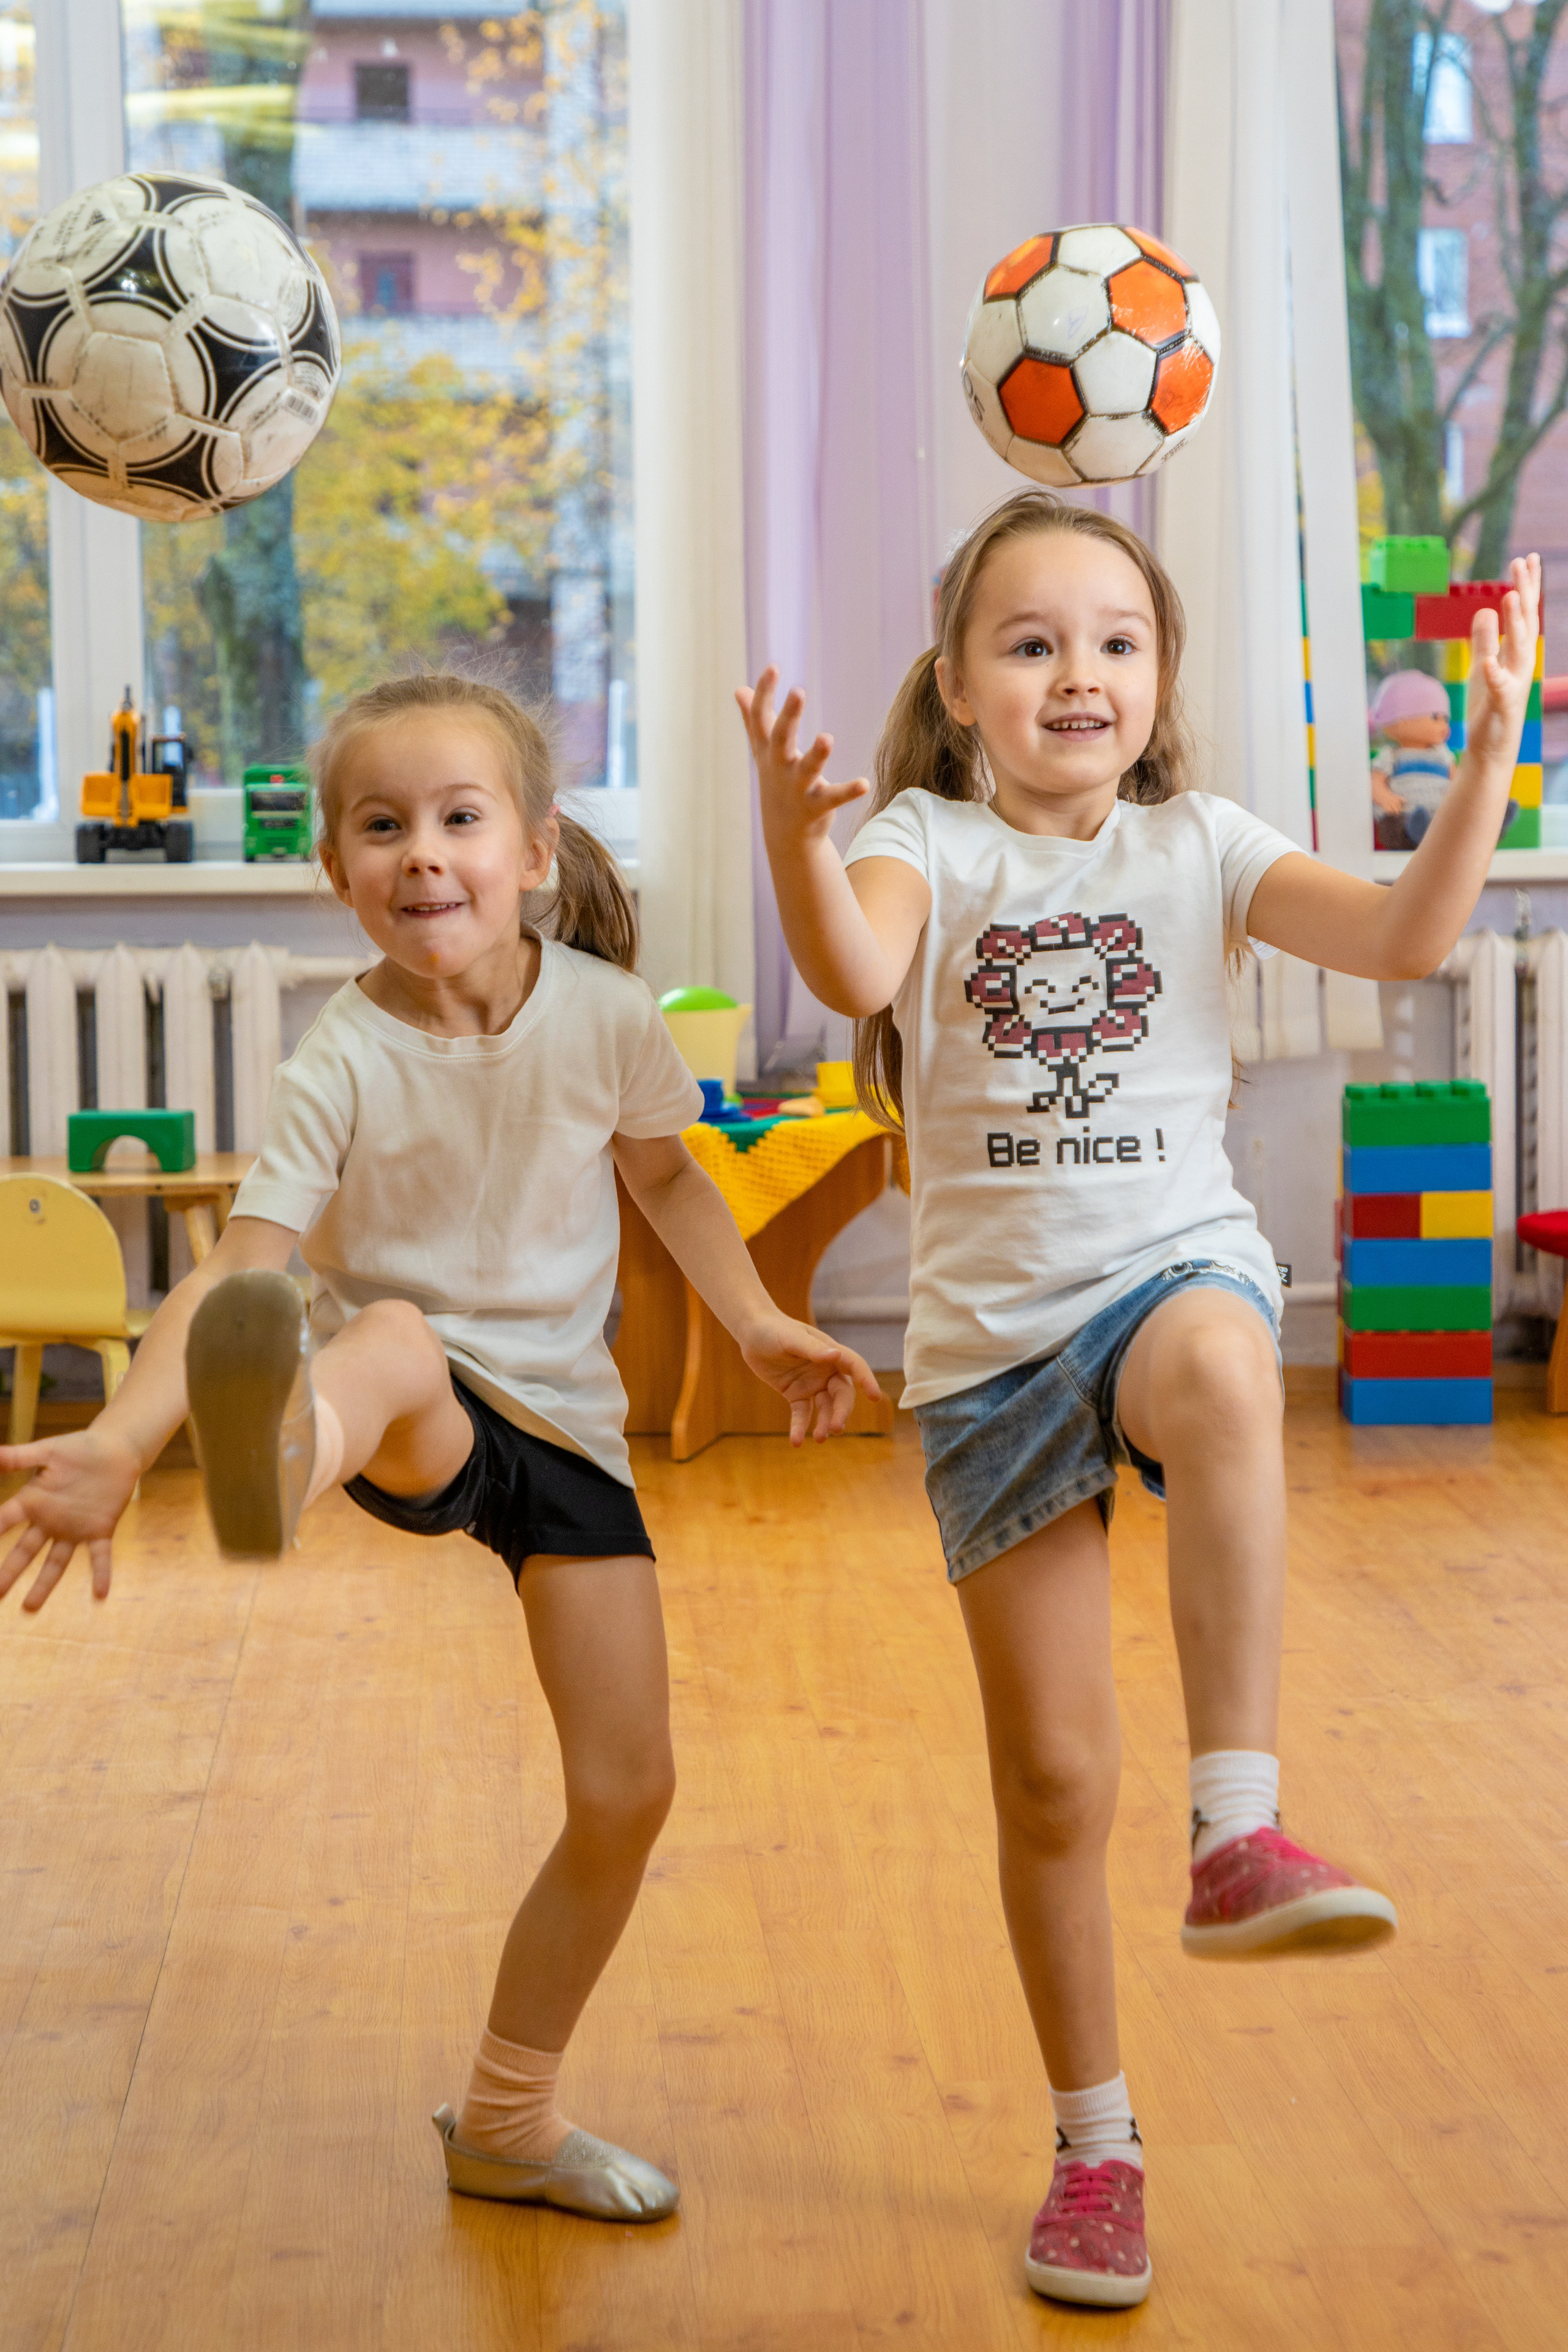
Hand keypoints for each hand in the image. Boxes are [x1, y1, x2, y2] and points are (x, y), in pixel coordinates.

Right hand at [0, 1427, 141, 1610]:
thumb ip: (18, 1457)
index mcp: (33, 1501)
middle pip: (25, 1551)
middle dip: (9, 1573)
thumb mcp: (47, 1451)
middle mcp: (50, 1521)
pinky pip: (99, 1556)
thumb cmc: (78, 1449)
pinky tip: (100, 1594)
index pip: (5, 1520)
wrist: (115, 1450)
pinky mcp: (101, 1530)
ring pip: (56, 1562)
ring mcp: (74, 1529)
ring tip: (29, 1609)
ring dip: (44, 1585)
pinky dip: (101, 1574)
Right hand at [736, 667, 869, 847]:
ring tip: (827, 738)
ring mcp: (796, 788)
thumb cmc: (776, 781)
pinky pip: (832, 798)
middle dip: (788, 716)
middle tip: (798, 691)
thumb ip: (753, 719)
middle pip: (780, 739)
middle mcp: (779, 767)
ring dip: (817, 755)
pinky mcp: (816, 807)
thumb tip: (739, 689)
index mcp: (767, 751)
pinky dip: (848, 792)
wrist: (784, 833)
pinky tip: (864, 784)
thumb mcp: (763, 751)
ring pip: (806, 769)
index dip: (765, 693)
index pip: (760, 718)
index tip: (774, 666)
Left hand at [737, 1313, 883, 1443]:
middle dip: (841, 1411)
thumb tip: (836, 1356)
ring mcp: (812, 1384)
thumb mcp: (792, 1338)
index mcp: (831, 1352)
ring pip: (825, 1408)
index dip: (866, 1380)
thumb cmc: (774, 1330)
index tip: (875, 1397)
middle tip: (835, 1428)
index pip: (855, 1366)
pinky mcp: (796, 1394)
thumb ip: (813, 1350)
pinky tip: (797, 1441)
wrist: (752, 1333)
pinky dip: (800, 1428)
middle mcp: (826, 1371)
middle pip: (841, 1394)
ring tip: (819, 1438)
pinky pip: (802, 1414)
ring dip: (824, 1423)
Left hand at [1464, 554, 1540, 773]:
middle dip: (1525, 593)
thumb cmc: (1490, 706)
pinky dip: (1495, 674)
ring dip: (1514, 623)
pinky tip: (1488, 661)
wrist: (1490, 746)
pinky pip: (1499, 687)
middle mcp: (1521, 664)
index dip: (1526, 587)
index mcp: (1517, 653)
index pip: (1524, 614)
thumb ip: (1484, 639)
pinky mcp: (1501, 705)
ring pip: (1517, 649)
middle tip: (1522, 562)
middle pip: (1525, 623)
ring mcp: (1514, 684)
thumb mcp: (1485, 665)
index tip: (1525, 559)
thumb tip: (1483, 609)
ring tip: (1510, 596)